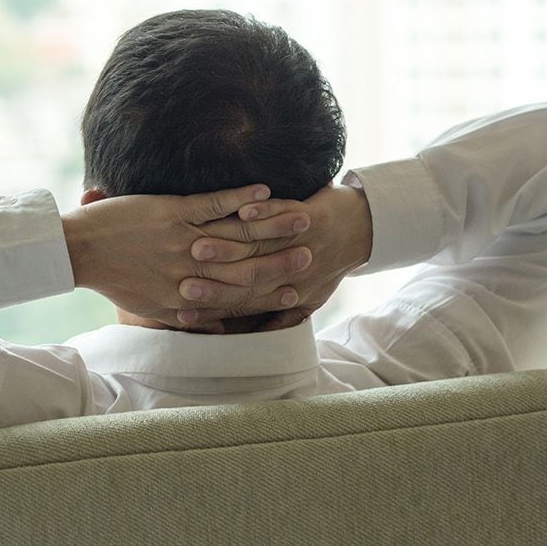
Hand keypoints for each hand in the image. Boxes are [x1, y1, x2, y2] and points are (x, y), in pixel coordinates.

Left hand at [62, 184, 314, 327]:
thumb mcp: (151, 308)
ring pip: (237, 235)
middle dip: (283, 261)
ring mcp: (182, 241)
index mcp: (187, 297)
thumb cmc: (111, 278)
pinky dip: (241, 197)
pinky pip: (213, 204)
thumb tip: (216, 327)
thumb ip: (188, 316)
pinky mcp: (170, 213)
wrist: (76, 251)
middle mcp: (190, 272)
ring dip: (273, 226)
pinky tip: (264, 190)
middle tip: (313, 252)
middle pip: (247, 267)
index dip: (272, 295)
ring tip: (302, 218)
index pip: (239, 298)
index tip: (300, 293)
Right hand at [176, 182, 372, 328]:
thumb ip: (285, 317)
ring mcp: (301, 243)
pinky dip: (262, 211)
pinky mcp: (311, 217)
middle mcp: (294, 271)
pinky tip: (241, 210)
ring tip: (198, 247)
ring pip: (260, 247)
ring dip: (229, 246)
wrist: (364, 230)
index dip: (213, 311)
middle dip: (213, 283)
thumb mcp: (312, 297)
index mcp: (290, 292)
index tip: (182, 314)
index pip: (244, 305)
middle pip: (248, 279)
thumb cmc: (331, 265)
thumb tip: (257, 335)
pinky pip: (283, 213)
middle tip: (183, 286)